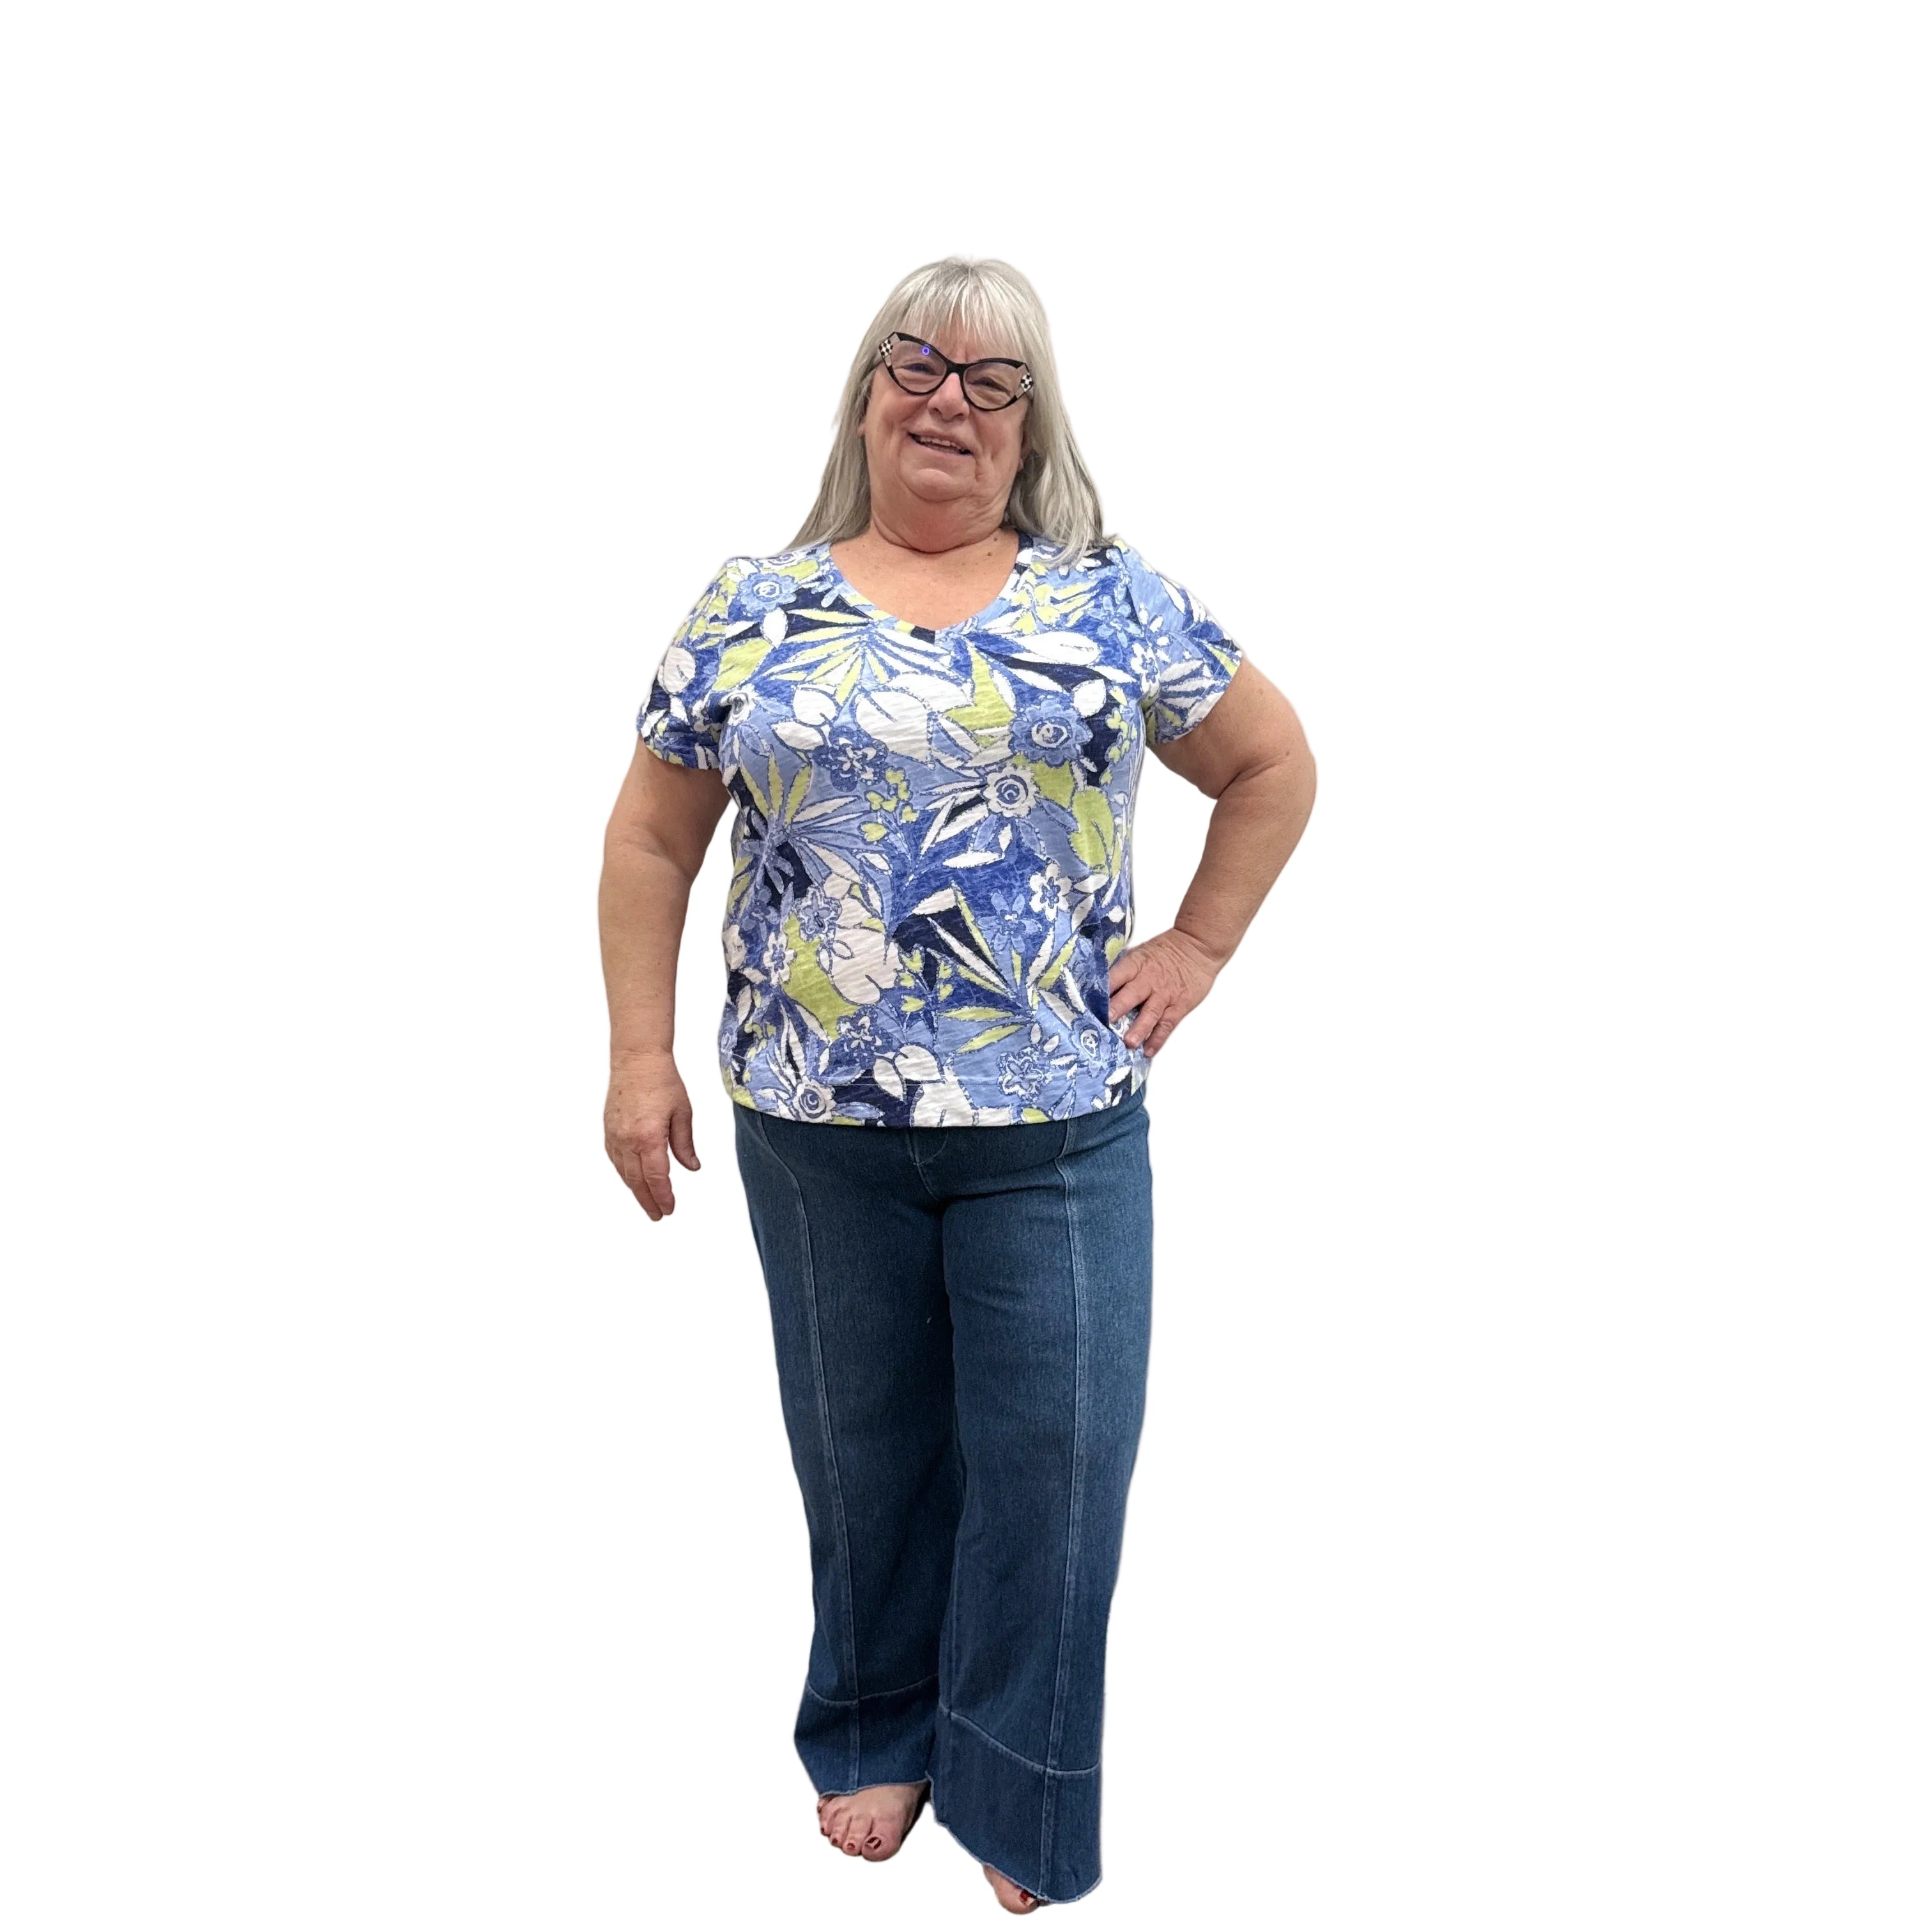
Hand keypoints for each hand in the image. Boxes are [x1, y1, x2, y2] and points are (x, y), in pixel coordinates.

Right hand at [605, 1053, 699, 1219]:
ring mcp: (615, 1135)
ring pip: (624, 1172)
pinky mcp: (608, 1129)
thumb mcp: (683, 1113)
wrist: (637, 1059)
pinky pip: (615, 1159)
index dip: (663, 1196)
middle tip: (658, 1215)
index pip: (657, 1177)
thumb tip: (692, 1167)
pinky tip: (632, 1179)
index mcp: (649, 1137)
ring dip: (635, 1190)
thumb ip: (685, 1144)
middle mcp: (628, 1140)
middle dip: (649, 1200)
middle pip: (638, 1181)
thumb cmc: (662, 1081)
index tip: (669, 1209)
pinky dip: (624, 1173)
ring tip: (647, 1202)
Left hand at [1107, 928, 1223, 1056]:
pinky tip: (1148, 1051)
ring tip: (1129, 1042)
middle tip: (1106, 1020)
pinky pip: (1167, 1025)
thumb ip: (1124, 969)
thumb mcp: (1141, 952)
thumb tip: (1099, 983)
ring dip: (1139, 1028)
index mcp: (1136, 964)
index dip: (1103, 989)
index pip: (1117, 976)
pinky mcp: (1179, 1006)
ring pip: (1150, 1013)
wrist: (1198, 946)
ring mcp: (1164, 994)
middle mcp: (1149, 980)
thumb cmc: (1165, 950)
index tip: (1089, 1002)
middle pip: (1131, 994)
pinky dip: (1158, 1039)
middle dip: (1118, 1007)